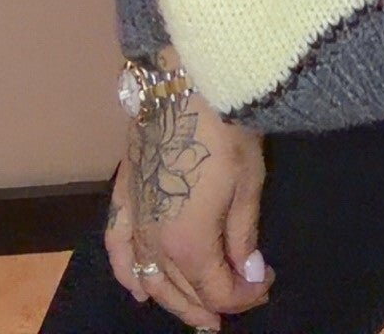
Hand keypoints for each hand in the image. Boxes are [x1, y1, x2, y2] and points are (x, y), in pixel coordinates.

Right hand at [103, 60, 275, 329]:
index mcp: (187, 244)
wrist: (184, 74)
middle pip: (181, 288)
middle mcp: (152, 241)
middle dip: (211, 302)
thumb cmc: (225, 125)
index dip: (244, 295)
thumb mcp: (248, 182)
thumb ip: (243, 235)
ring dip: (172, 297)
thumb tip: (249, 275)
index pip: (216, 288)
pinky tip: (137, 287)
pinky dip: (126, 270)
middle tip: (237, 305)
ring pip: (148, 276)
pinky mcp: (122, 191)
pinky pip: (117, 243)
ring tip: (195, 311)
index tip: (266, 284)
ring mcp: (132, 217)